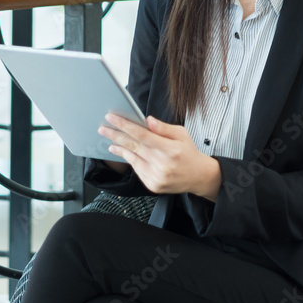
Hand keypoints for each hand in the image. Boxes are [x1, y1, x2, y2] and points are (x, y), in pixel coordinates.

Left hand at [98, 113, 221, 200]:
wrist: (199, 177)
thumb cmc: (189, 152)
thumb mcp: (181, 134)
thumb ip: (163, 128)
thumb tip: (147, 120)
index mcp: (170, 149)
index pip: (142, 135)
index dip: (125, 125)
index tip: (112, 118)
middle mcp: (162, 164)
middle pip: (133, 146)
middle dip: (116, 135)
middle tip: (103, 128)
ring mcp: (157, 176)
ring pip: (132, 158)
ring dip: (119, 148)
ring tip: (110, 140)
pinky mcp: (153, 185)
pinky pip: (136, 169)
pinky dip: (129, 159)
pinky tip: (123, 151)